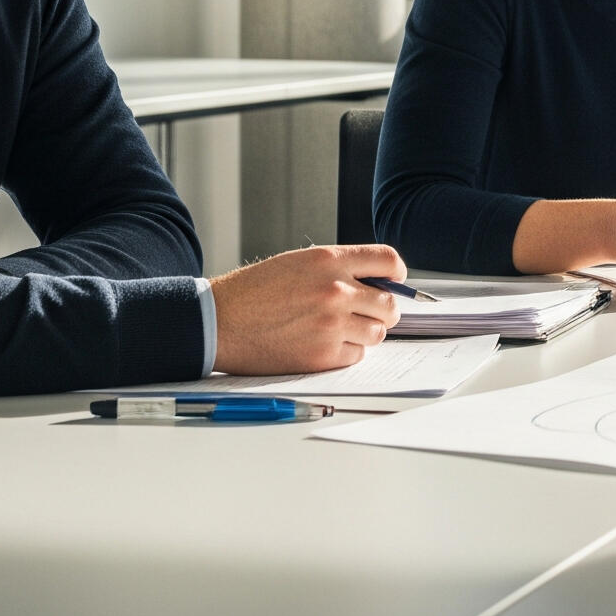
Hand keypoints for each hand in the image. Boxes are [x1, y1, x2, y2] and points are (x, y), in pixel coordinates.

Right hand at [210, 244, 404, 375]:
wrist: (219, 321)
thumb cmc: (255, 291)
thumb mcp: (298, 263)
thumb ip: (339, 268)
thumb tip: (377, 282)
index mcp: (329, 260)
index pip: (388, 260)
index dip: (396, 274)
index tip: (393, 281)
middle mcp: (335, 290)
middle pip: (390, 304)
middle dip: (383, 310)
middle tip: (368, 313)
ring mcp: (331, 324)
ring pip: (377, 332)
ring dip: (365, 332)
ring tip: (340, 329)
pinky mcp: (322, 355)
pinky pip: (357, 355)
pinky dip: (346, 352)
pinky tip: (323, 344)